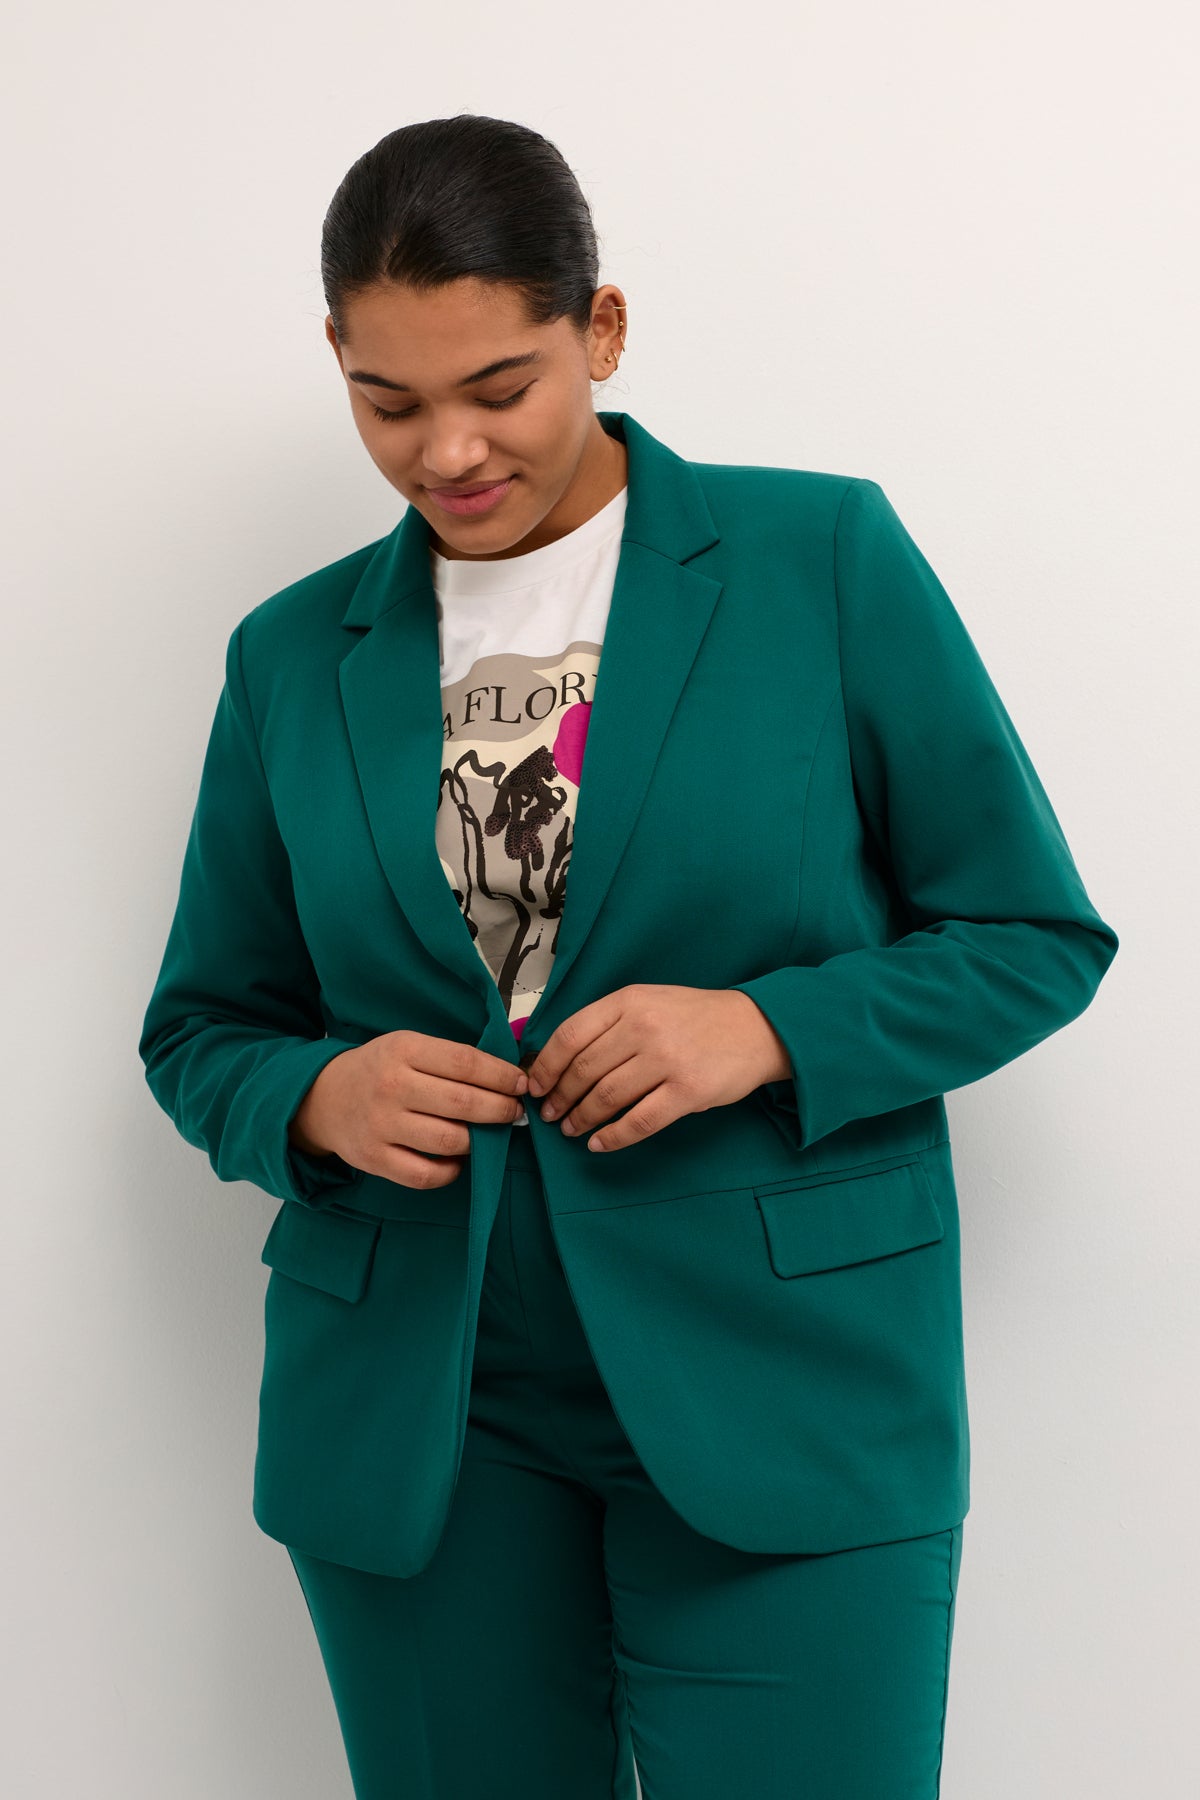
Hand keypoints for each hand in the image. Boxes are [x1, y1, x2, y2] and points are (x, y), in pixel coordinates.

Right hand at [289, 1030, 529, 1188]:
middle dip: (500, 1110)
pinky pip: (425, 1175)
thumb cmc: (378, 1069)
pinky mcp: (374, 1159)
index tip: (521, 1085)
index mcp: (404, 1050)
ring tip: (487, 1135)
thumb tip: (508, 1076)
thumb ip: (450, 1057)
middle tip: (515, 1113)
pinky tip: (457, 1159)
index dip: (501, 1076)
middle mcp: (392, 1087)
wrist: (322, 1098)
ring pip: (449, 1140)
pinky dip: (450, 1171)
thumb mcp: (407, 1046)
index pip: (465, 1062)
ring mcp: (381, 1126)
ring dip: (479, 1141)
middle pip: (463, 1103)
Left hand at [522, 985, 790, 1153]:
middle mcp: (644, 1027)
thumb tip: (560, 1059)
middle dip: (560, 1096)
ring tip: (571, 1128)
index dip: (546, 1065)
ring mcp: (667, 1060)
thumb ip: (610, 1023)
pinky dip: (613, 1136)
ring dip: (581, 1118)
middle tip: (550, 1113)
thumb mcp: (649, 1001)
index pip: (570, 1035)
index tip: (534, 1085)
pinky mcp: (687, 1092)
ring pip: (607, 1096)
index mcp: (629, 1001)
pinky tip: (599, 1143)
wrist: (756, 1027)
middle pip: (584, 1069)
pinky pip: (639, 1121)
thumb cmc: (696, 1017)